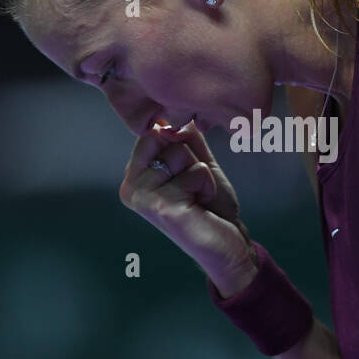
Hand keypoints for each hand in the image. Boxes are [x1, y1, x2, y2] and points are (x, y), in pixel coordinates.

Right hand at [118, 120, 257, 293]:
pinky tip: (200, 206)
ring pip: (180, 152)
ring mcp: (142, 197)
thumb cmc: (211, 205)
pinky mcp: (160, 206)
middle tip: (194, 188)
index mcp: (134, 175)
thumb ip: (184, 136)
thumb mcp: (197, 162)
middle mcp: (130, 186)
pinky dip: (206, 185)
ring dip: (200, 173)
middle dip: (190, 158)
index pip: (153, 131)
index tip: (186, 174)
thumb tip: (172, 114)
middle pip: (165, 137)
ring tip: (197, 197)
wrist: (228, 244)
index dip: (180, 145)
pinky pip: (195, 171)